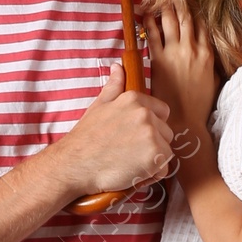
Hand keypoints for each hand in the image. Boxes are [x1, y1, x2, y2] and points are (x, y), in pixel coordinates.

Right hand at [52, 61, 175, 197]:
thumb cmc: (85, 138)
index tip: (135, 137)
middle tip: (129, 153)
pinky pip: (164, 168)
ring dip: (152, 160)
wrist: (75, 164)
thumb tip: (118, 67)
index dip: (152, 127)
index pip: (162, 112)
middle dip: (153, 144)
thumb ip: (114, 86)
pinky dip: (152, 174)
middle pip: (166, 133)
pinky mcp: (155, 156)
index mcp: (134, 100)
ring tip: (130, 163)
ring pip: (166, 150)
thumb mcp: (99, 105)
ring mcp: (151, 134)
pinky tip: (133, 172)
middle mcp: (145, 114)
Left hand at [142, 4, 216, 148]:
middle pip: (187, 18)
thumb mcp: (215, 81)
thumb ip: (213, 64)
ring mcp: (175, 53)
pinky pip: (153, 36)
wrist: (186, 120)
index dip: (196, 10)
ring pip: (171, 22)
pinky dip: (149, 23)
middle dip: (181, 3)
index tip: (190, 0)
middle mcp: (192, 49)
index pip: (202, 24)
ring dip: (166, 8)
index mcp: (207, 53)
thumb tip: (211, 54)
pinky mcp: (159, 60)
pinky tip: (146, 14)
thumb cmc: (200, 104)